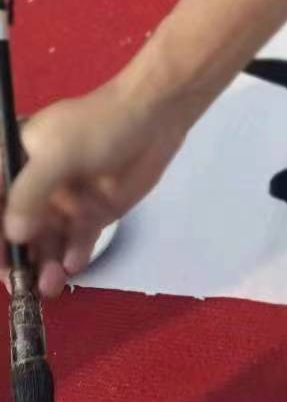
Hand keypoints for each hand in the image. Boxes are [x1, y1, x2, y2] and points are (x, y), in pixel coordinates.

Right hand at [2, 77, 187, 298]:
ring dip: (42, 265)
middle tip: (22, 284)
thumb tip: (13, 235)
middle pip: (14, 230)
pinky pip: (75, 243)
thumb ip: (29, 193)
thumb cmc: (100, 126)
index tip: (0, 259)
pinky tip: (74, 264)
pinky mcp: (91, 213)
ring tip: (51, 284)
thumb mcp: (57, 154)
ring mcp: (63, 203)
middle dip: (16, 259)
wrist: (156, 117)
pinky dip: (71, 257)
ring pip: (43, 243)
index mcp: (15, 163)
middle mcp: (34, 187)